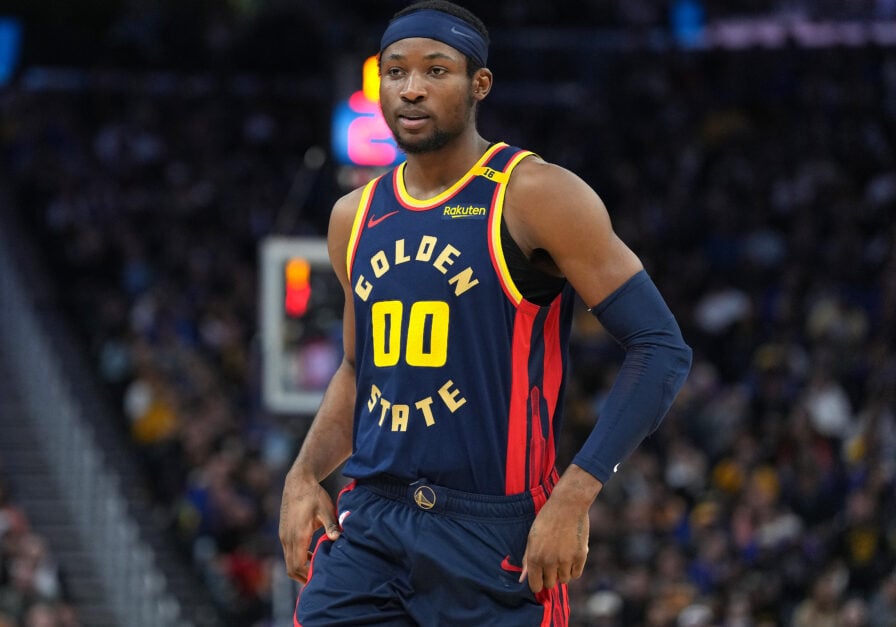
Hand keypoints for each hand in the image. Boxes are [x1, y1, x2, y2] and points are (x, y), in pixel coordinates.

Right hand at [279, 471, 340, 581]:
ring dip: (301, 567)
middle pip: (291, 568)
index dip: (306, 576)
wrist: (298, 482)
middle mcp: (287, 539)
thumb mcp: (326, 510)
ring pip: (289, 561)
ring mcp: (283, 536)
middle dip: (303, 576)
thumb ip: (331, 525)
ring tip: (317, 568)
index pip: (297, 566)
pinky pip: (288, 552)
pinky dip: (298, 558)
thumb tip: (337, 538)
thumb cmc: (313, 496)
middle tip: (319, 579)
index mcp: (297, 536)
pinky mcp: (284, 532)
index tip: (319, 579)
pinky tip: (311, 554)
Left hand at [519, 465, 600, 593]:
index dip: (538, 583)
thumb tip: (521, 579)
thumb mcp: (532, 538)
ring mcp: (565, 560)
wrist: (567, 505)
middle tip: (552, 563)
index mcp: (534, 557)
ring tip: (562, 557)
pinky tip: (570, 556)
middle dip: (550, 577)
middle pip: (550, 584)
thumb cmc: (547, 519)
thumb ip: (527, 560)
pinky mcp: (580, 556)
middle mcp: (549, 561)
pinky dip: (574, 569)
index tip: (540, 578)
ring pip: (564, 580)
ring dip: (562, 572)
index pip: (536, 585)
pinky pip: (576, 574)